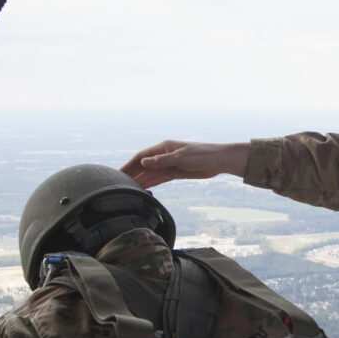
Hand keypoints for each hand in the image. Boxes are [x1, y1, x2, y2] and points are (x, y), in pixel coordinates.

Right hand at [121, 140, 249, 188]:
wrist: (220, 161)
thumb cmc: (202, 155)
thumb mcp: (181, 157)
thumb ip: (162, 161)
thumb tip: (143, 163)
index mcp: (164, 148)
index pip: (142, 156)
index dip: (130, 164)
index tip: (119, 173)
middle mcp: (164, 155)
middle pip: (144, 165)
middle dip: (133, 174)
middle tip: (119, 185)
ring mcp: (170, 164)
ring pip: (151, 173)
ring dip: (141, 180)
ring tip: (129, 190)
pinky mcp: (176, 172)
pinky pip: (160, 178)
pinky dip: (152, 183)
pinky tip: (144, 189)